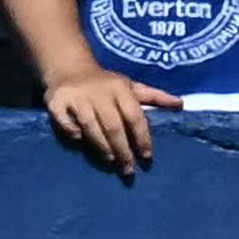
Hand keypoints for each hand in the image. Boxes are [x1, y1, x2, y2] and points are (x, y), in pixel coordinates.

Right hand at [42, 62, 176, 174]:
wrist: (69, 68)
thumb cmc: (107, 83)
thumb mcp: (131, 86)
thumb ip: (155, 97)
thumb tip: (181, 105)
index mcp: (120, 88)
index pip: (134, 115)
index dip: (142, 137)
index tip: (147, 157)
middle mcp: (99, 92)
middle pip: (113, 124)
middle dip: (122, 149)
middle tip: (129, 171)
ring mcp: (78, 97)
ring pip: (90, 125)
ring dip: (101, 146)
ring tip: (111, 163)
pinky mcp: (57, 102)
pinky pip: (64, 121)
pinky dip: (72, 132)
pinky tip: (79, 142)